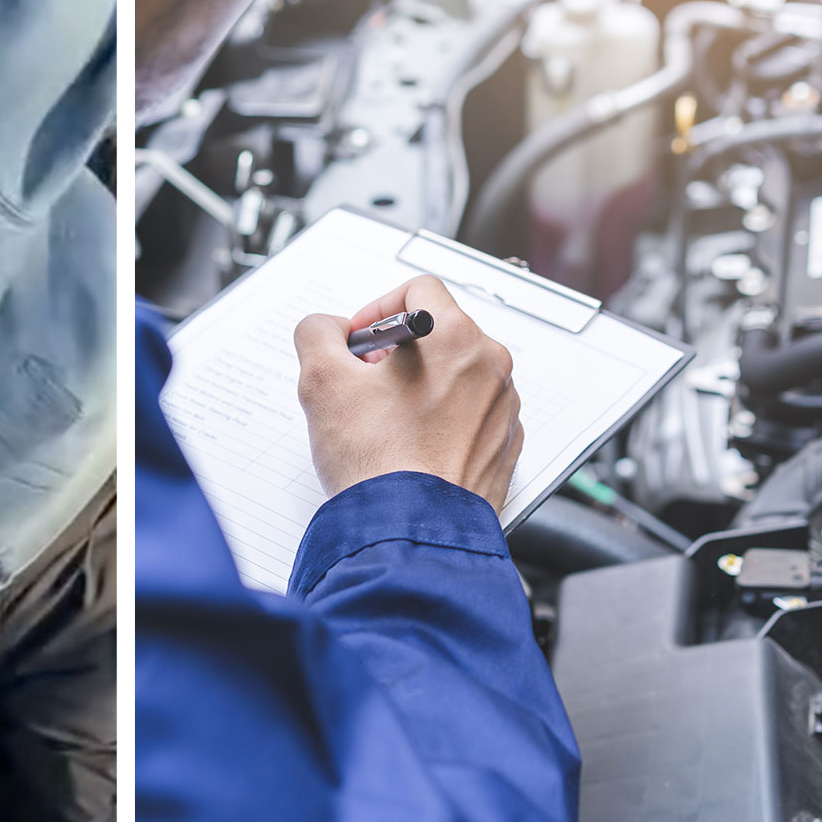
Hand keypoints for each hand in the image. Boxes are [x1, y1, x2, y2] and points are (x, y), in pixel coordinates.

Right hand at [294, 275, 523, 509]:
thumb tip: (325, 329)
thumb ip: (317, 333)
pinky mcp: (504, 445)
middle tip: (364, 384)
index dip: (376, 309)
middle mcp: (490, 366)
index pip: (418, 289)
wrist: (411, 533)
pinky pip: (470, 414)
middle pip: (438, 333)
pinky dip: (441, 421)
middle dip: (396, 352)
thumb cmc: (379, 463)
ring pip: (455, 375)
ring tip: (385, 422)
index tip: (359, 342)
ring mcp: (502, 408)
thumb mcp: (321, 382)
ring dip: (419, 386)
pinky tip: (410, 446)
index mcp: (455, 337)